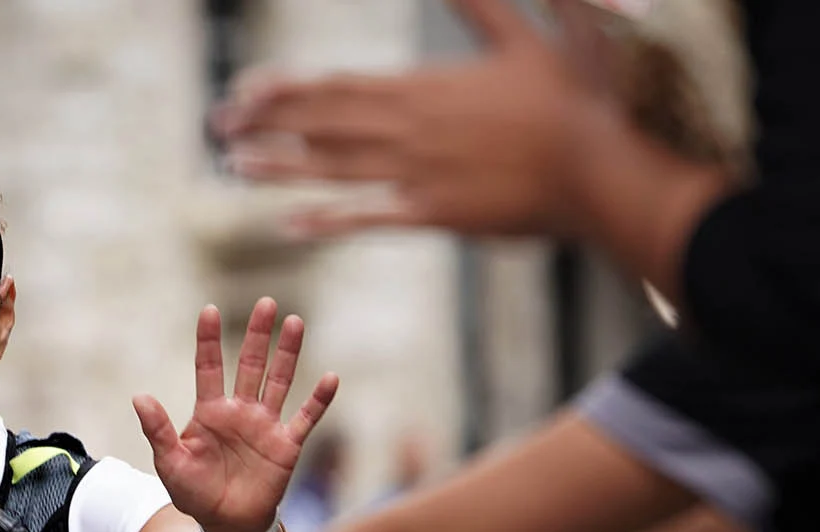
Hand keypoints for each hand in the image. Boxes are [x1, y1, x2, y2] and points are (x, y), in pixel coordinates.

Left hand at [133, 298, 337, 531]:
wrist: (226, 523)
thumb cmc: (194, 493)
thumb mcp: (170, 463)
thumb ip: (159, 430)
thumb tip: (139, 397)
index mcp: (210, 412)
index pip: (209, 367)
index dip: (208, 340)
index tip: (209, 311)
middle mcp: (240, 411)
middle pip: (250, 365)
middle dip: (258, 335)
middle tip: (266, 304)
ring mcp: (265, 425)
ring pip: (279, 381)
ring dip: (288, 354)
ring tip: (295, 322)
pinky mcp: (287, 445)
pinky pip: (306, 418)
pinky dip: (318, 400)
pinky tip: (331, 378)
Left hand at [213, 0, 621, 238]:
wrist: (601, 172)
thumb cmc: (573, 104)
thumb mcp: (530, 38)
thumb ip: (485, 4)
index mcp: (424, 88)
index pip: (339, 84)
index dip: (286, 89)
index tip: (244, 91)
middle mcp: (410, 131)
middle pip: (323, 124)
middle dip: (266, 124)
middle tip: (218, 126)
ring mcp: (418, 176)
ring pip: (334, 169)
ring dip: (280, 168)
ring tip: (235, 166)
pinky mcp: (434, 215)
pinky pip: (369, 218)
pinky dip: (328, 220)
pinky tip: (290, 222)